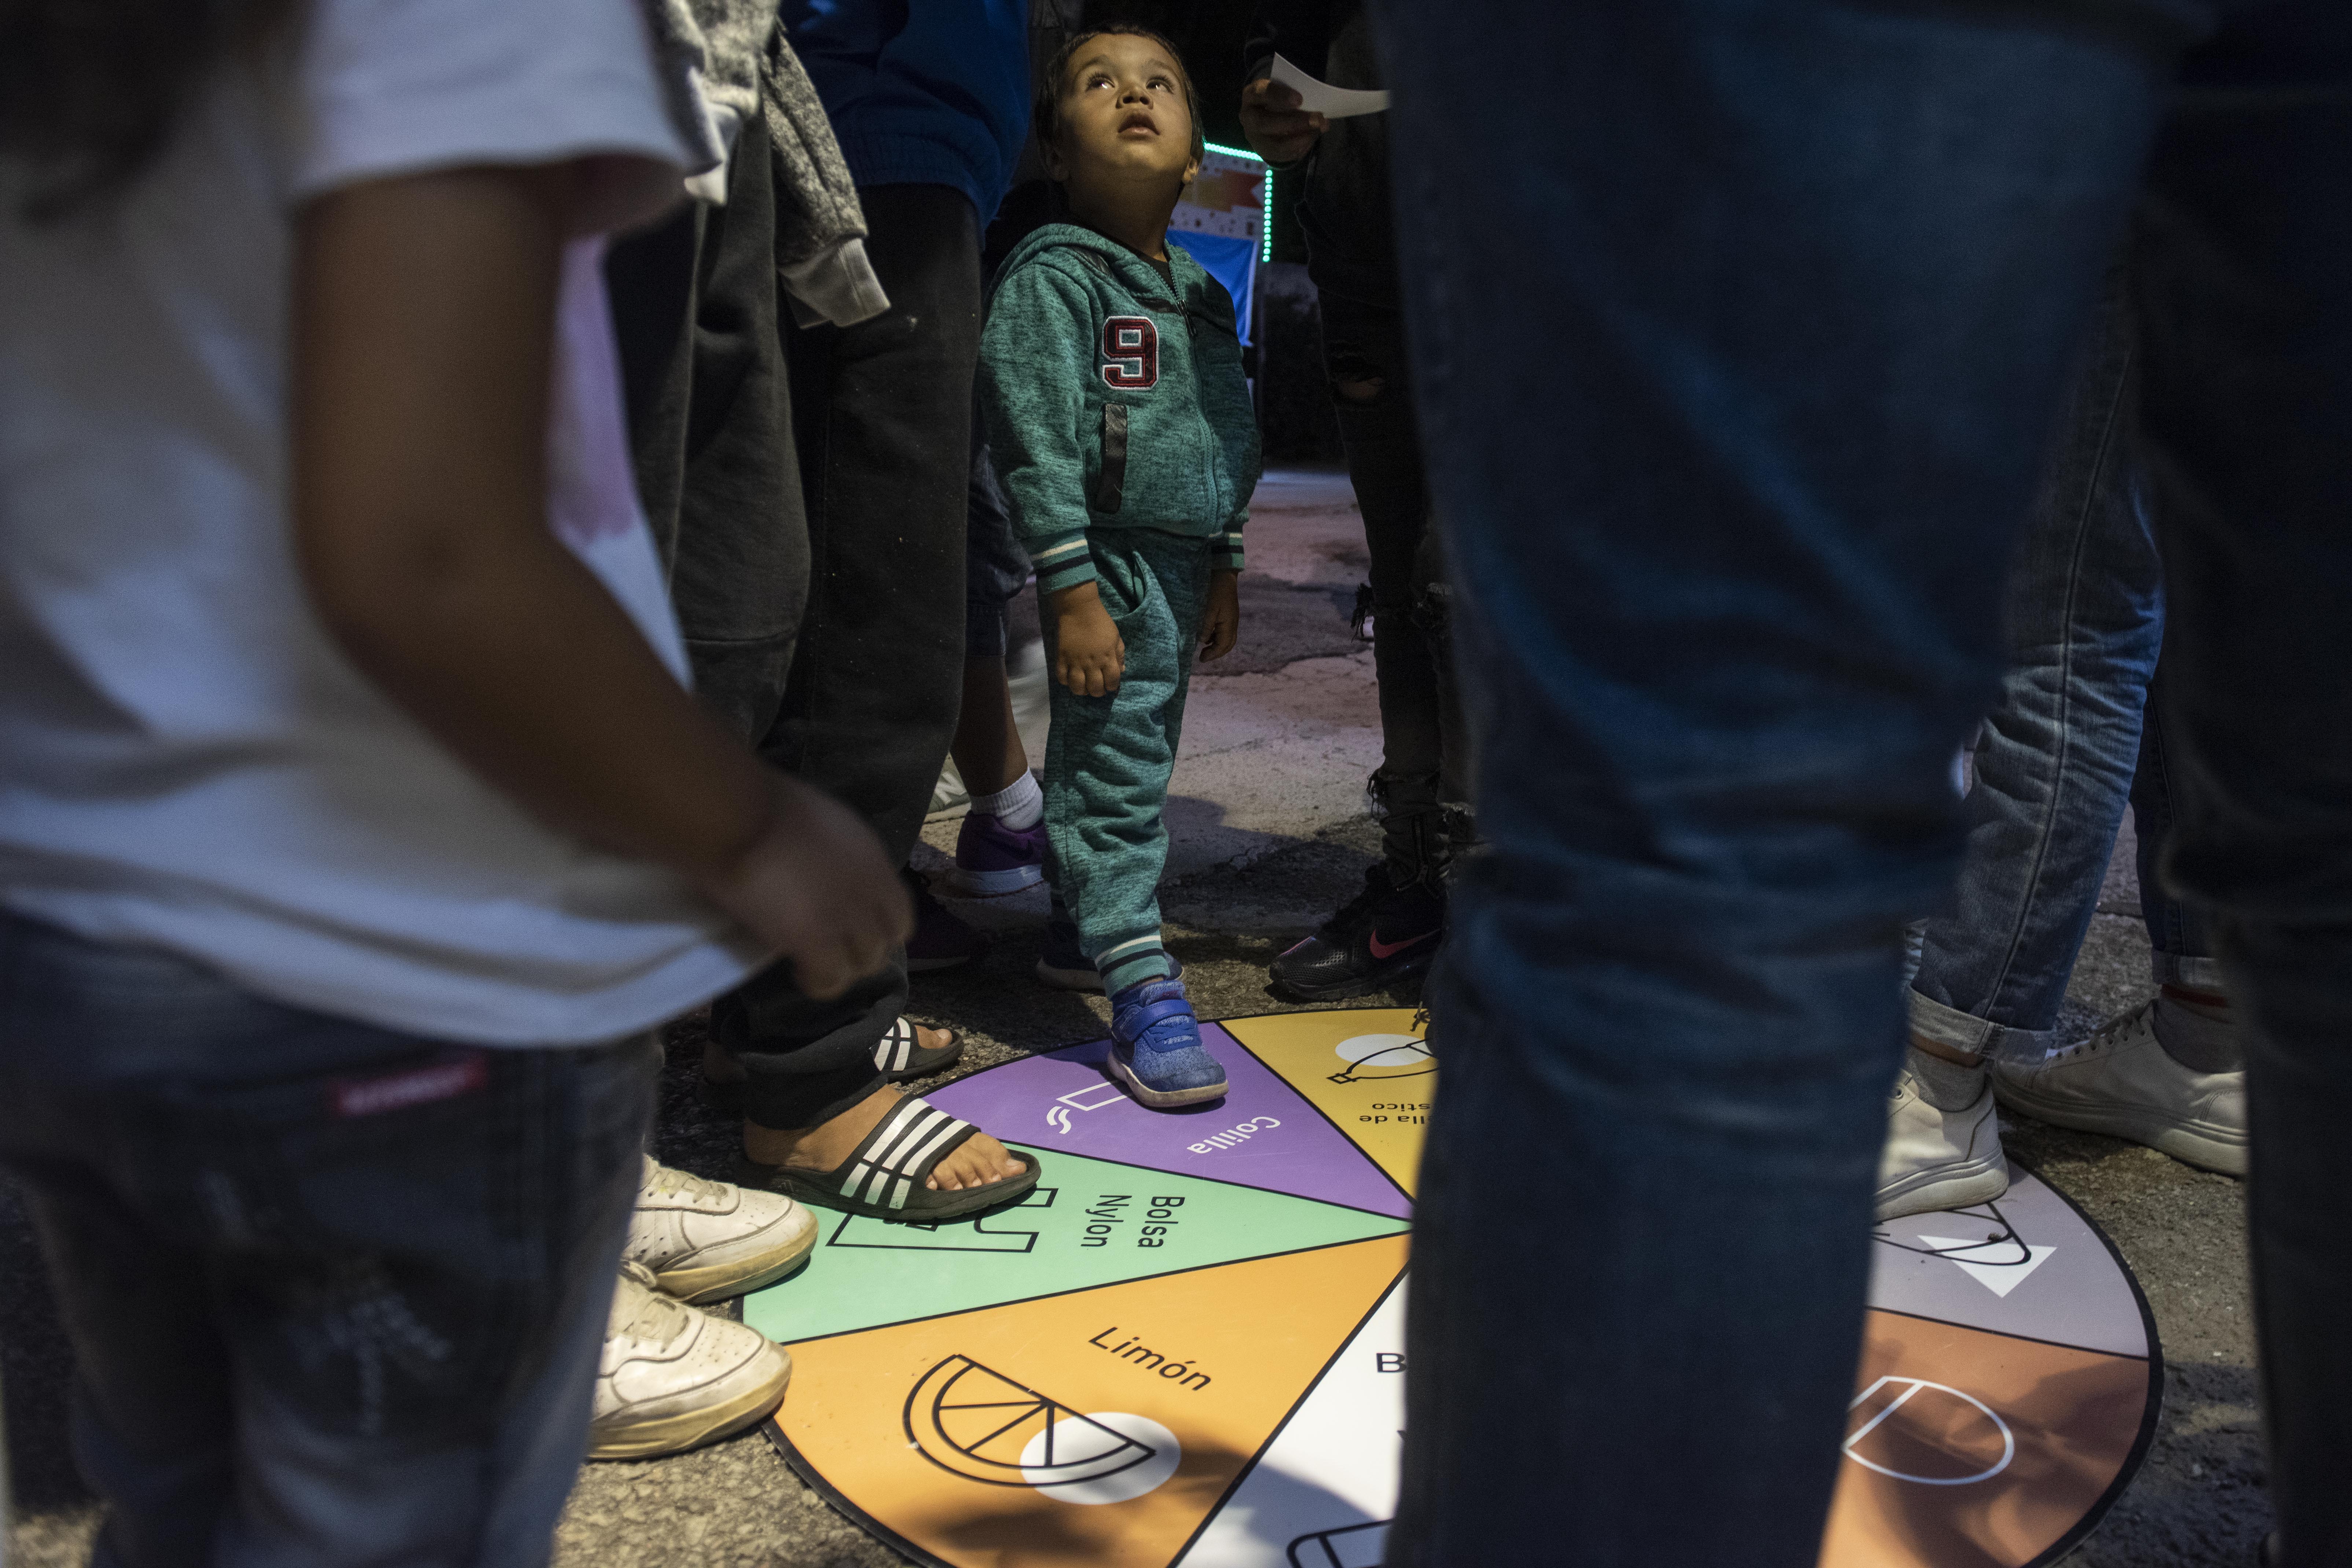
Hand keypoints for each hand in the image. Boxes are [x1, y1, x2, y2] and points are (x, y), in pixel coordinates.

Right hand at [696, 776, 911, 999]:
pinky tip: (796, 971)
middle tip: (827, 950)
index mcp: (872, 857)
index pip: (899, 911)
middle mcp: (870, 889)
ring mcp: (847, 918)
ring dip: (840, 968)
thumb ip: (833, 854)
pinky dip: (817, 982)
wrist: (738, 815)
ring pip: (864, 965)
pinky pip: (831, 980)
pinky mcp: (817, 941)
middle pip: (885, 942)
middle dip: (859, 952)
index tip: (850, 928)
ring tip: (809, 963)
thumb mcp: (820, 823)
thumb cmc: (762, 805)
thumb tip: (820, 870)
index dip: (878, 927)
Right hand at [1051, 583, 1126, 695]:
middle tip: (1097, 687)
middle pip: (1095, 689)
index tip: (1110, 685)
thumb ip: (1119, 655)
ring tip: (1083, 686)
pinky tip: (1070, 677)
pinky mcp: (1062, 658)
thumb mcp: (1116, 637)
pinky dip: (1066, 682)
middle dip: (1098, 692)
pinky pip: (1061, 678)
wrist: (1079, 609)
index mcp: (1108, 658)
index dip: (1112, 687)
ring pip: (1077, 688)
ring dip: (1082, 691)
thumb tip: (1122, 671)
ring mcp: (1076, 662)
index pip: (1113, 682)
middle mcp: (1092, 663)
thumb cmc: (1101, 622)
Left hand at [1199, 569, 1240, 661]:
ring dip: (1217, 646)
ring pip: (1228, 639)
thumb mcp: (1208, 609)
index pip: (1223, 645)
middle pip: (1228, 645)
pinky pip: (1225, 632)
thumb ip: (1206, 626)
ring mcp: (1232, 619)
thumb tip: (1203, 641)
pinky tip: (1208, 637)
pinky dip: (1217, 638)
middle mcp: (1233, 623)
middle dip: (1216, 653)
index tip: (1201, 659)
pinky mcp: (1229, 615)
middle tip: (1203, 657)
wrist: (1224, 575)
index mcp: (1229, 624)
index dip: (1212, 654)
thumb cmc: (1215, 590)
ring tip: (1205, 649)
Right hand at [1240, 77, 1325, 165]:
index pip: (1261, 94)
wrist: (1265, 113)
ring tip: (1319, 130)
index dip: (1280, 96)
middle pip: (1265, 123)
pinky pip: (1282, 155)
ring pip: (1275, 145)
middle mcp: (1248, 117)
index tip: (1300, 99)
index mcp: (1251, 95)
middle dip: (1294, 123)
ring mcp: (1254, 137)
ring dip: (1301, 139)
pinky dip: (1300, 148)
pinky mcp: (1263, 151)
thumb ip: (1294, 94)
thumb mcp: (1282, 89)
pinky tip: (1312, 139)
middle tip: (1317, 119)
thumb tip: (1317, 108)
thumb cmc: (1277, 96)